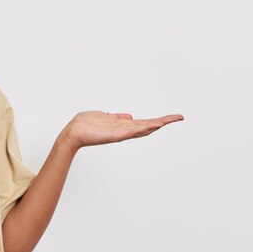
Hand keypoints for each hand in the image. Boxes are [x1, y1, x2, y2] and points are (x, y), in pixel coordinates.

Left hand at [62, 111, 183, 149]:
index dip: (157, 120)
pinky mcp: (115, 135)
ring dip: (158, 124)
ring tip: (172, 119)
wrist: (73, 131)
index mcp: (122, 125)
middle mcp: (124, 130)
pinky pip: (132, 131)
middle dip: (164, 122)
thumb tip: (129, 116)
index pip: (143, 123)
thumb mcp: (103, 116)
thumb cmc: (85, 124)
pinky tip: (154, 124)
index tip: (171, 118)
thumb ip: (116, 117)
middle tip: (180, 117)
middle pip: (148, 126)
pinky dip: (144, 127)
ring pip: (143, 128)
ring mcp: (121, 133)